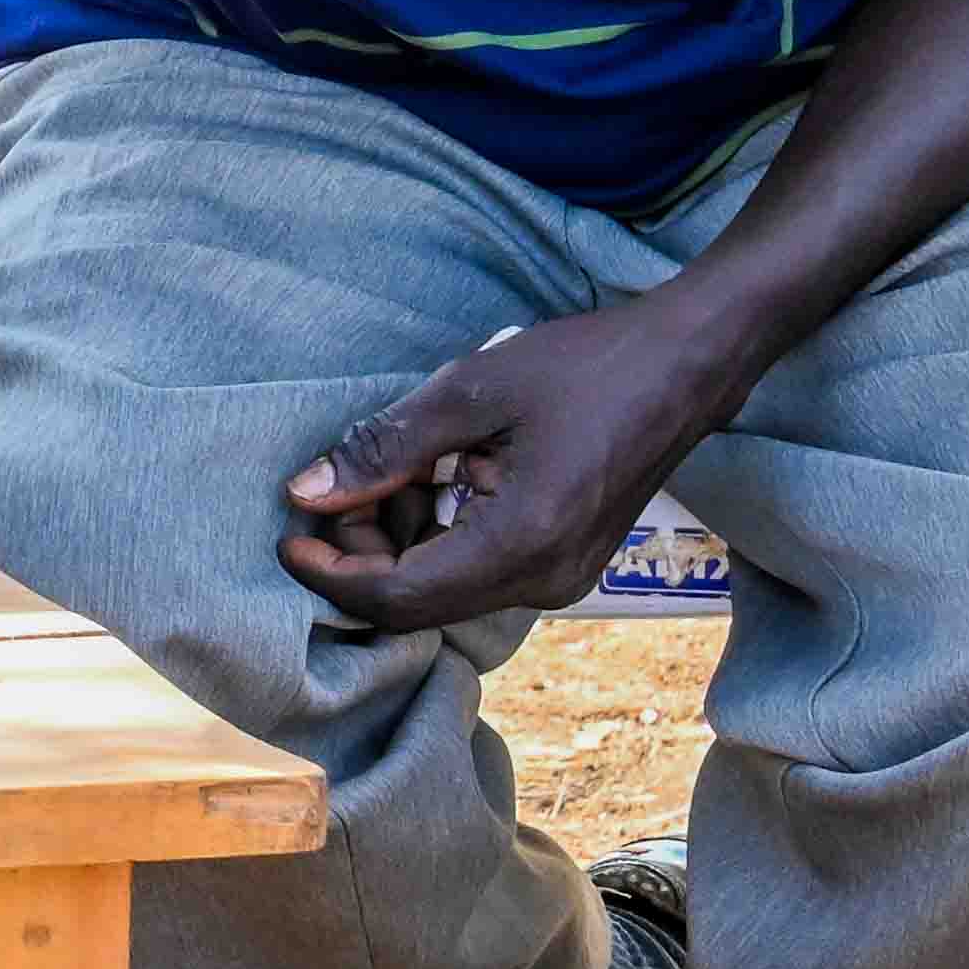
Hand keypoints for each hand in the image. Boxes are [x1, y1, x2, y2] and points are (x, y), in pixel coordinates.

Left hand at [282, 297, 751, 631]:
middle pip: (419, 602)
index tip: (285, 536)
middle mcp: (546, 581)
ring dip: (395, 542)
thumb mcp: (468, 392)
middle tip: (331, 488)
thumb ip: (384, 448)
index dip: (331, 575)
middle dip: (360, 556)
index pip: (400, 597)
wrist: (683, 367)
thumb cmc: (581, 368)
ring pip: (446, 588)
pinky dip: (435, 535)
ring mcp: (561, 577)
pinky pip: (478, 570)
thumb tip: (306, 494)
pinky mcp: (565, 562)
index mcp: (522, 544)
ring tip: (381, 470)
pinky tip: (424, 477)